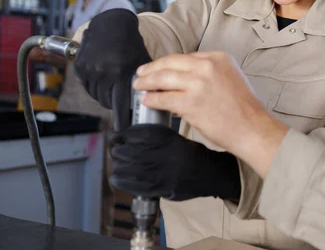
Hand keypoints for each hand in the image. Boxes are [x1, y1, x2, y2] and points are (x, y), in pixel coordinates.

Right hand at [74, 9, 150, 130]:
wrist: (112, 23)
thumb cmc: (131, 43)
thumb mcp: (141, 62)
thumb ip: (141, 82)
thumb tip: (143, 101)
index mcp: (120, 73)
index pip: (120, 104)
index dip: (123, 116)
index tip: (126, 126)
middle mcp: (102, 73)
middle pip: (106, 102)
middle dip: (114, 104)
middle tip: (121, 104)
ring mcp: (89, 70)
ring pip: (96, 95)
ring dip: (104, 96)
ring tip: (112, 90)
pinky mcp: (80, 67)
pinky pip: (87, 85)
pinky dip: (94, 87)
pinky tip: (102, 81)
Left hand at [109, 124, 240, 200]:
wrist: (210, 172)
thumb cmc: (191, 153)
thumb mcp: (175, 137)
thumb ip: (155, 137)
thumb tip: (128, 137)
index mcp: (168, 139)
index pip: (138, 135)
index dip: (122, 135)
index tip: (114, 136)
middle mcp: (163, 155)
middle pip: (130, 152)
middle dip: (118, 151)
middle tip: (115, 150)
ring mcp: (161, 174)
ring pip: (129, 170)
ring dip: (118, 166)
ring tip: (117, 164)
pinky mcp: (160, 188)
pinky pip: (135, 186)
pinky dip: (122, 182)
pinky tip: (116, 178)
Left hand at [133, 52, 288, 176]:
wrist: (252, 128)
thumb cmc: (244, 108)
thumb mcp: (231, 77)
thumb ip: (210, 72)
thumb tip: (185, 78)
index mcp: (218, 57)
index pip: (185, 57)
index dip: (167, 63)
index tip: (158, 67)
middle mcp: (207, 66)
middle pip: (170, 63)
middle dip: (151, 68)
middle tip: (141, 74)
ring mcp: (198, 84)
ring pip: (163, 78)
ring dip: (147, 82)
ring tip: (139, 86)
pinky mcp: (190, 102)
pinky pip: (164, 98)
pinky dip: (153, 98)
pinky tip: (147, 100)